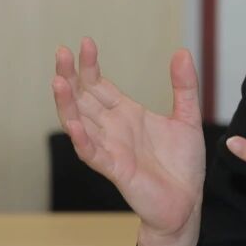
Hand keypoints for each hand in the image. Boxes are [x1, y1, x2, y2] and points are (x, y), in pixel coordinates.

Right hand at [51, 38, 205, 241]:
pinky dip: (82, 139)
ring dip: (67, 104)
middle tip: (61, 52)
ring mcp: (110, 148)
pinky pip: (92, 153)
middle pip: (83, 98)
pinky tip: (74, 124)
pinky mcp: (115, 170)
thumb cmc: (182, 164)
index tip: (85, 43)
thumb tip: (181, 51)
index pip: (100, 85)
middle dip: (70, 76)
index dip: (90, 66)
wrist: (187, 202)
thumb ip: (184, 86)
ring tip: (58, 81)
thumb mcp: (188, 118)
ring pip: (79, 123)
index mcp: (127, 115)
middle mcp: (113, 129)